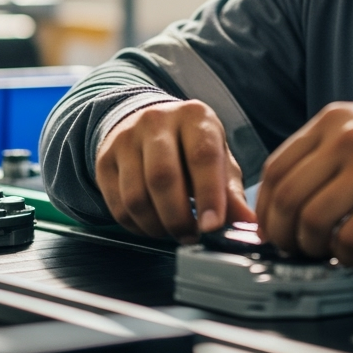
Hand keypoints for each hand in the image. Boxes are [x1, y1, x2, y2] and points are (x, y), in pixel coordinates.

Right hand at [94, 99, 255, 240]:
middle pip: (163, 178)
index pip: (202, 156)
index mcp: (194, 116)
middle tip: (191, 236)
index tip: (212, 226)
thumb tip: (248, 223)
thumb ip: (231, 191)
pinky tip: (152, 225)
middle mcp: (156, 121)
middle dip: (179, 218)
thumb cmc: (190, 146)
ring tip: (173, 231)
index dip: (209, 195)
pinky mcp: (104, 160)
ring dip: (157, 226)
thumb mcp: (218, 159)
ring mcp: (126, 138)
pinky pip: (117, 206)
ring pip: (136, 196)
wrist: (146, 126)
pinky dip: (137, 226)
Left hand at [256, 99, 352, 264]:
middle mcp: (349, 139)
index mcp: (333, 120)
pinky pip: (352, 238)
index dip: (265, 207)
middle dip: (283, 233)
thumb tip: (286, 196)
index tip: (271, 227)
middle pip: (287, 197)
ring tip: (324, 251)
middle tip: (292, 248)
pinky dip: (344, 255)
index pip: (277, 167)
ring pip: (314, 219)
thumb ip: (324, 150)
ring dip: (311, 246)